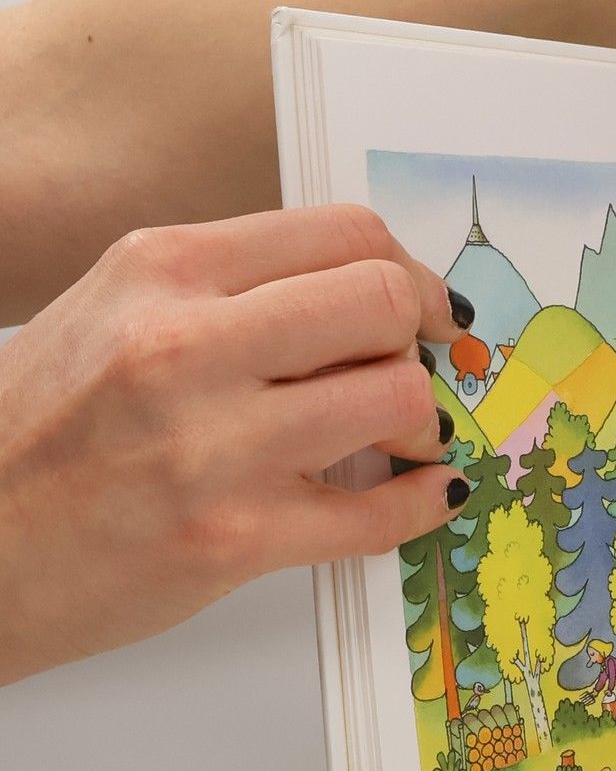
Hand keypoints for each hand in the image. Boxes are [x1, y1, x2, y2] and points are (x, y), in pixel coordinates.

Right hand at [0, 205, 466, 684]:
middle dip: (418, 340)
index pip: (343, 233)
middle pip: (384, 303)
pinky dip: (420, 504)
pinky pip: (379, 514)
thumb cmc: (39, 434)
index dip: (407, 272)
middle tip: (413, 370)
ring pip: (398, 399)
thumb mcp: (115, 314)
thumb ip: (230, 294)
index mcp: (161, 272)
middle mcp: (185, 345)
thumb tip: (360, 296)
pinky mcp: (234, 537)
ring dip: (420, 424)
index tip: (420, 306)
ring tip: (396, 440)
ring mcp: (211, 445)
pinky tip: (421, 496)